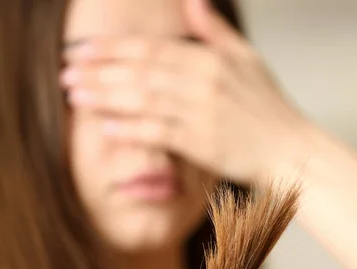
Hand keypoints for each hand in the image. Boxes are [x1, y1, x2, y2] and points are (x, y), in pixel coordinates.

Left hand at [61, 0, 311, 184]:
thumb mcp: (247, 59)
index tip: (81, 50)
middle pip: (140, 71)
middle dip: (98, 71)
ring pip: (144, 100)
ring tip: (74, 96)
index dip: (112, 48)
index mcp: (211, 59)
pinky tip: (106, 128)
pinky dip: (132, 129)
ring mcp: (202, 113)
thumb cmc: (268, 107)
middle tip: (66, 72)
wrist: (290, 150)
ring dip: (105, 97)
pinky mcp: (203, 144)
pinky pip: (160, 133)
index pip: (151, 48)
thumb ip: (214, 30)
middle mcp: (203, 82)